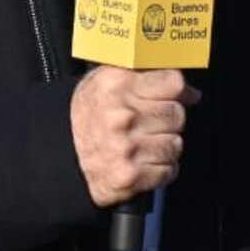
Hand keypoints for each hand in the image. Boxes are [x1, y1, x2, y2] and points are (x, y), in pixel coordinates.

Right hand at [70, 66, 200, 208]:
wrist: (61, 153)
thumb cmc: (88, 115)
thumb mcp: (107, 80)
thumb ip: (145, 75)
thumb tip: (189, 91)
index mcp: (116, 86)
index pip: (173, 83)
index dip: (177, 90)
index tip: (173, 96)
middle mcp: (121, 116)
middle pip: (177, 114)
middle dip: (168, 120)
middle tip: (150, 123)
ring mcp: (126, 147)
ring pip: (176, 144)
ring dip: (165, 146)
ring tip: (144, 143)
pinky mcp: (130, 175)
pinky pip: (169, 170)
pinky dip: (160, 169)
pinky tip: (143, 161)